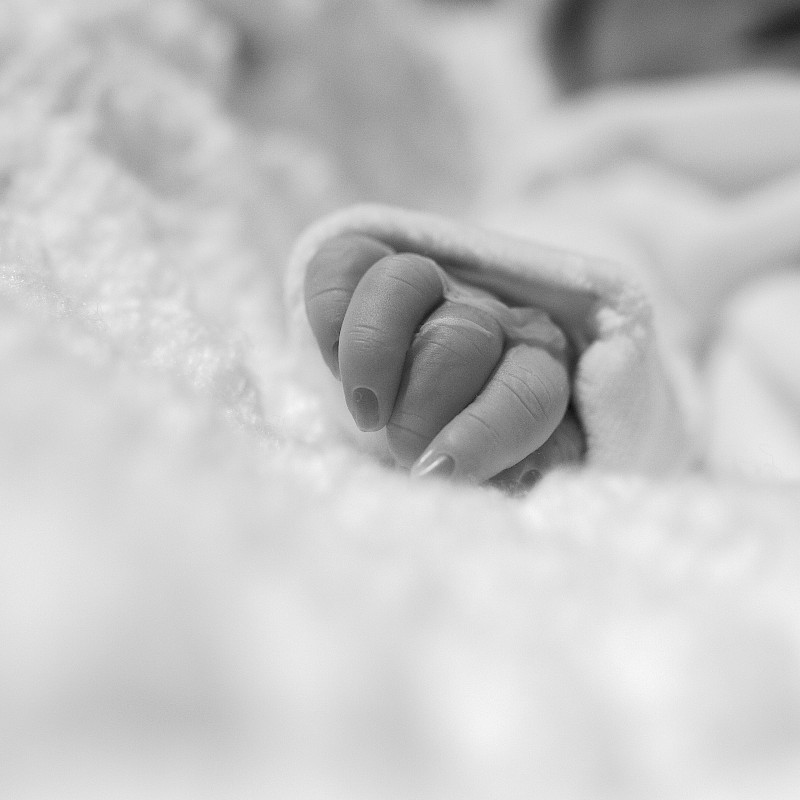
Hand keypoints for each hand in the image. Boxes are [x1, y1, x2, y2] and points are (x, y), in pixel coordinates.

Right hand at [304, 233, 584, 485]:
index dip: (484, 434)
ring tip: (366, 414)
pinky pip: (345, 264)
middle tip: (403, 449)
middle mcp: (488, 311)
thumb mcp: (504, 460)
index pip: (529, 390)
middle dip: (422, 408)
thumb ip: (520, 471)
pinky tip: (333, 361)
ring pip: (401, 284)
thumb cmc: (462, 437)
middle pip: (462, 338)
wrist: (412, 397)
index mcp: (536, 362)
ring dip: (373, 353)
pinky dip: (331, 310)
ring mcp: (428, 279)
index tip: (437, 472)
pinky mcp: (368, 263)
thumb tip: (516, 480)